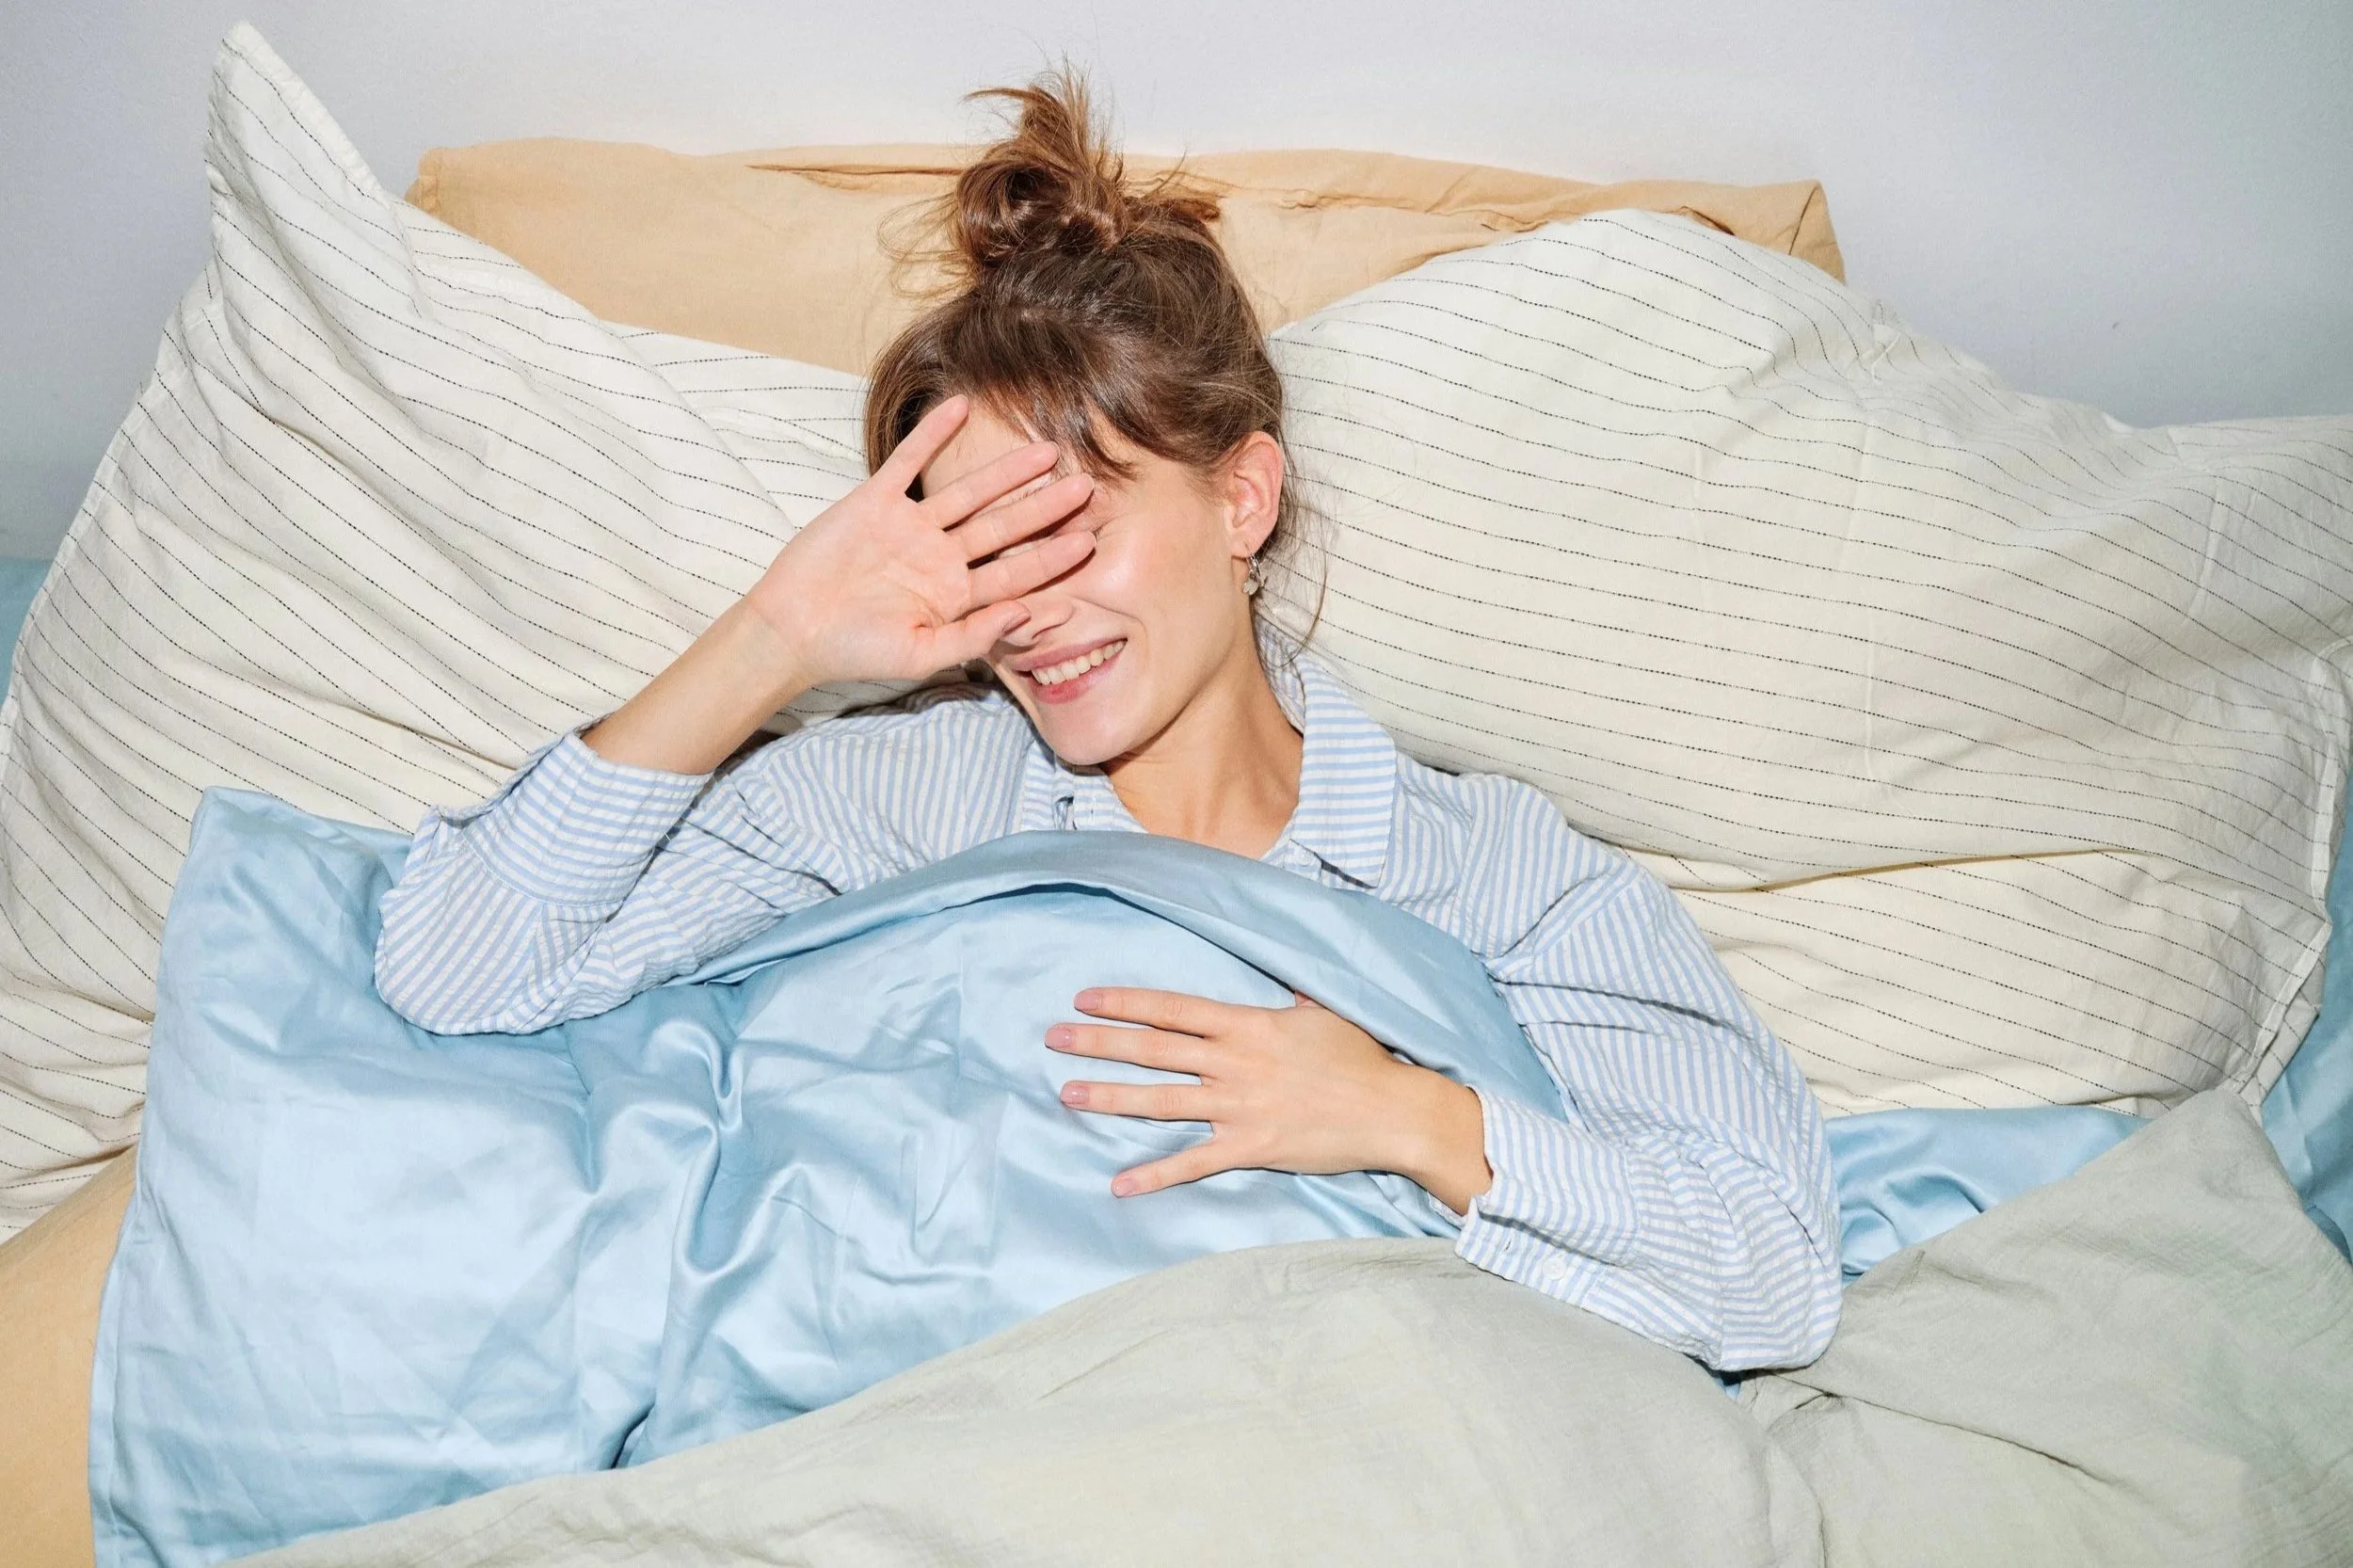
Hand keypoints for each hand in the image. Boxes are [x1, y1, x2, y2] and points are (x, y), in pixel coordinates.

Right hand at [745, 394, 1098, 689]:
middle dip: (1044, 508)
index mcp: (956, 596)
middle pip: (1003, 527)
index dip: (1052, 558)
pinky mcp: (875, 502)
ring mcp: (910, 527)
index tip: (1089, 541)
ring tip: (1046, 449)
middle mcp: (941, 557)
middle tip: (1086, 487)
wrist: (792, 630)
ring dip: (1005, 471)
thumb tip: (1027, 613)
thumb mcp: (920, 654)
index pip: (1016, 573)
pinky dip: (932, 435)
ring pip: (968, 493)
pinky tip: (961, 407)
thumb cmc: (855, 651)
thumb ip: (974, 636)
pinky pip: (909, 462)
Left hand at [1046, 987, 1492, 1213]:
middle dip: (1099, 1043)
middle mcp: (1234, 1063)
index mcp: (1247, 1025)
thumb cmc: (1361, 1059)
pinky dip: (1155, 1175)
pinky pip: (1193, 1163)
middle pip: (1153, 1050)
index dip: (1125, 1002)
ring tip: (1067, 1094)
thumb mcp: (1322, 1015)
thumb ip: (1290, 1001)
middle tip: (1053, 1038)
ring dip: (1110, 1098)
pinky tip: (1119, 1184)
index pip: (1172, 1009)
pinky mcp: (1250, 1147)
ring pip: (1161, 1101)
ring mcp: (1239, 1107)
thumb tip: (1282, 986)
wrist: (1392, 1109)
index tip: (1084, 998)